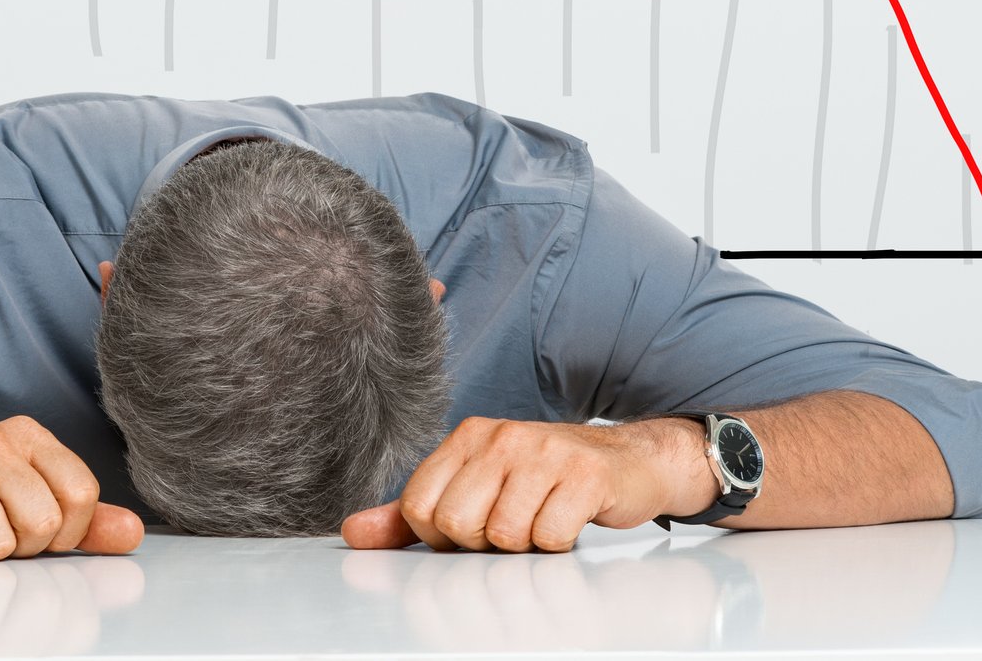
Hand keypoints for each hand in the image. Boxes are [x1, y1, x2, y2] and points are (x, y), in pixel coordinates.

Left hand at [340, 417, 716, 551]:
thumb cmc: (546, 482)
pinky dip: (558, 544)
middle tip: (512, 529)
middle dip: (483, 546)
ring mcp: (544, 451)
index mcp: (467, 437)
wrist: (629, 463)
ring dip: (525, 546)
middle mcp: (501, 436)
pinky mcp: (585, 475)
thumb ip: (411, 515)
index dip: (442, 538)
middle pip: (456, 524)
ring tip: (542, 522)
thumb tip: (352, 533)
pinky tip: (569, 522)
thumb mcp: (477, 490)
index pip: (419, 507)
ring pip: (503, 536)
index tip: (472, 531)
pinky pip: (549, 537)